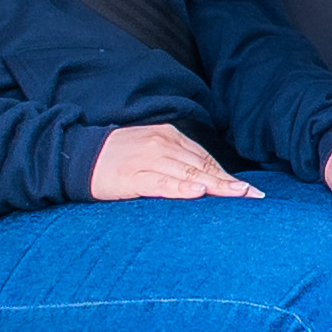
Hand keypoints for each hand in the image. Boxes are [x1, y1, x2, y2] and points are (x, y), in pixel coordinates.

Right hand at [86, 123, 257, 201]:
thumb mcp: (152, 152)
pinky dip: (180, 188)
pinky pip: (161, 183)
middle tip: (253, 195)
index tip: (249, 190)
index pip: (205, 158)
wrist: (78, 156)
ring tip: (237, 195)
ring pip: (187, 173)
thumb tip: (206, 181)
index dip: (228, 175)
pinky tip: (197, 193)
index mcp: (169, 136)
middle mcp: (162, 144)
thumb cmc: (118, 158)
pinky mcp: (132, 176)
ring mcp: (148, 159)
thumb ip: (177, 162)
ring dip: (214, 186)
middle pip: (202, 166)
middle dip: (229, 182)